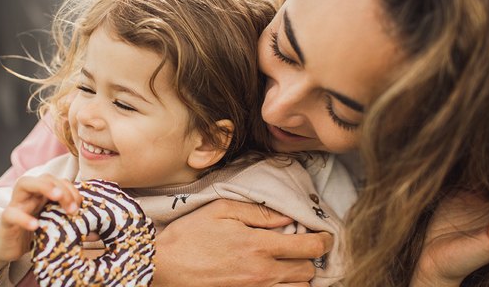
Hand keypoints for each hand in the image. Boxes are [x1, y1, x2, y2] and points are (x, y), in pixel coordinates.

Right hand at [0, 174, 80, 286]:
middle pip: (44, 177)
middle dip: (62, 188)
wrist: (5, 247)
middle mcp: (29, 196)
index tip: (81, 208)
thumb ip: (72, 228)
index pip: (59, 182)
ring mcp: (16, 205)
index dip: (72, 190)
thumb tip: (96, 234)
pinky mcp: (5, 221)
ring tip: (57, 197)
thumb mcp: (54, 230)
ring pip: (24, 183)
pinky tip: (36, 226)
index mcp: (42, 196)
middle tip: (72, 208)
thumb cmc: (31, 235)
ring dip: (43, 187)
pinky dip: (24, 218)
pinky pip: (12, 213)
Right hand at [152, 199, 332, 286]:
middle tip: (303, 248)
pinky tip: (277, 278)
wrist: (162, 267)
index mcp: (258, 246)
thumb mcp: (221, 210)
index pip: (309, 247)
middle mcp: (262, 273)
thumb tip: (288, 217)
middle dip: (310, 259)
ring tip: (291, 265)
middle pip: (307, 272)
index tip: (326, 235)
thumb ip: (258, 213)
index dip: (325, 240)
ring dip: (300, 278)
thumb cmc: (189, 236)